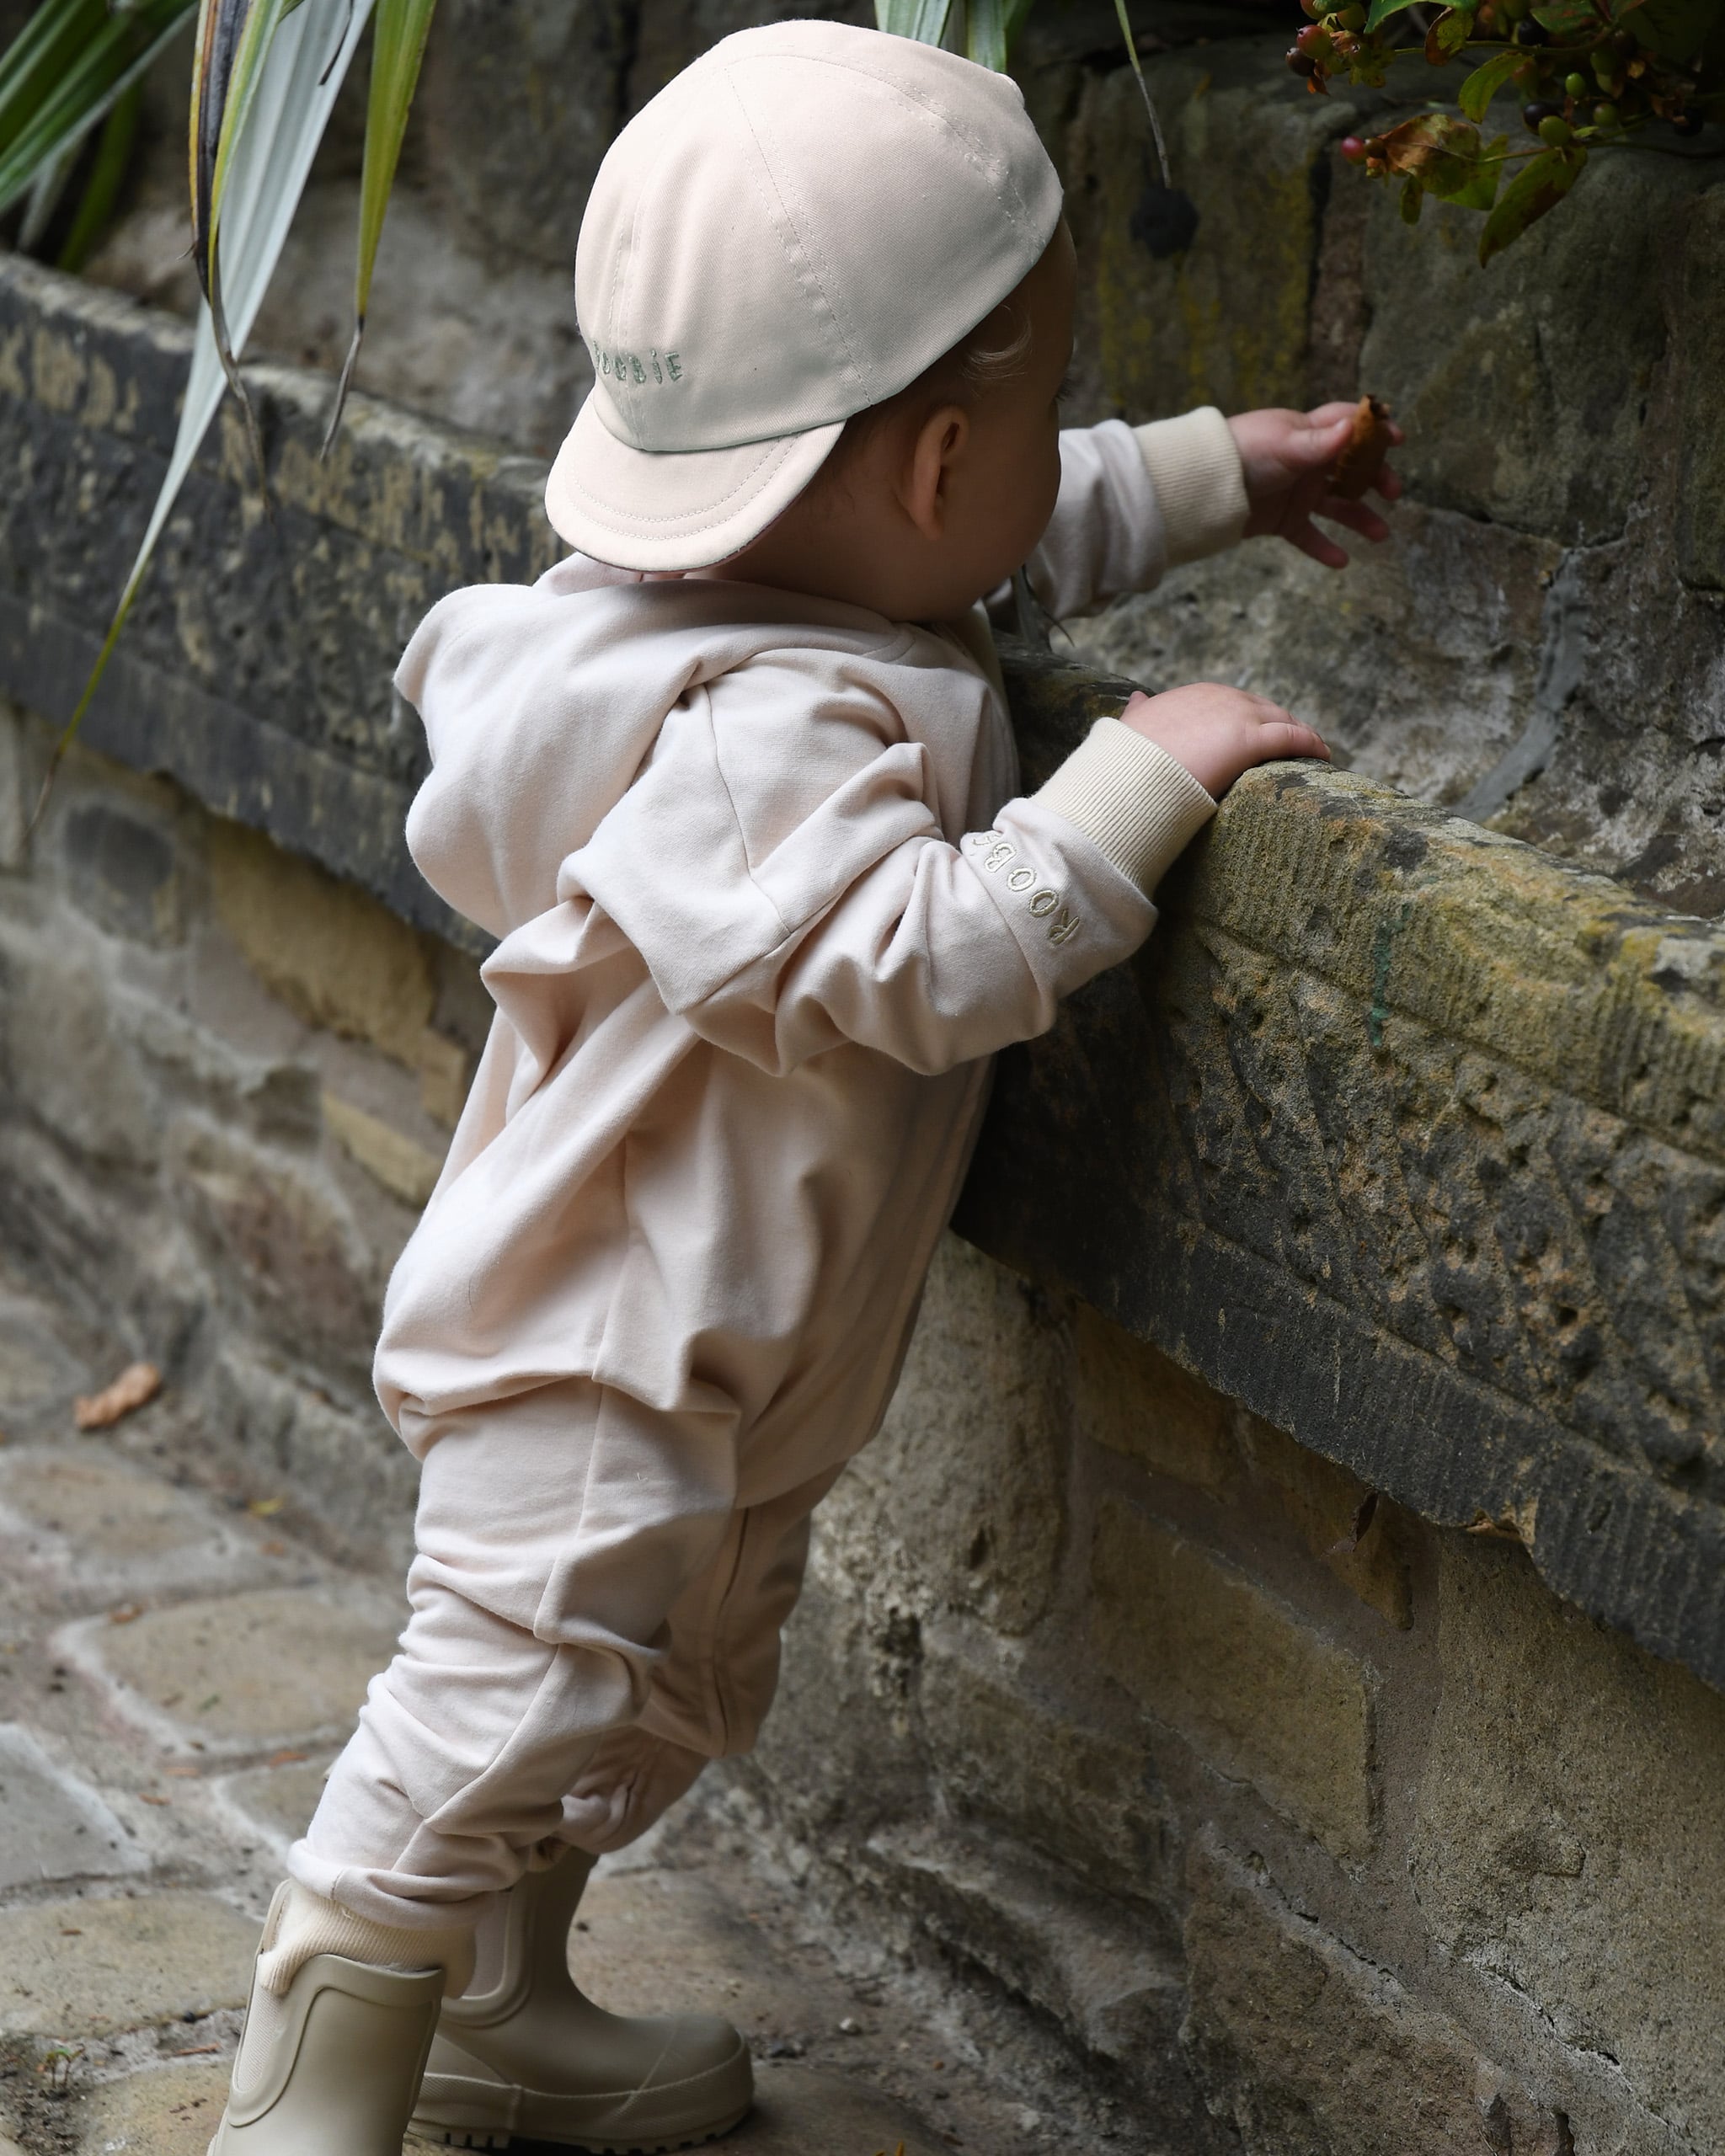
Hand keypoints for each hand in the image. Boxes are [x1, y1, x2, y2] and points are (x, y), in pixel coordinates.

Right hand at [1119, 683, 1328, 799]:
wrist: (1128, 775)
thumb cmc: (1126, 760)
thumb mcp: (1131, 726)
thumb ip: (1139, 712)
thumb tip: (1137, 698)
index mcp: (1194, 695)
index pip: (1236, 703)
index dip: (1252, 719)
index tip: (1262, 734)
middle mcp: (1220, 698)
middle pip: (1265, 708)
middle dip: (1282, 725)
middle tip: (1296, 746)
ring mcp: (1238, 716)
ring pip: (1283, 720)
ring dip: (1302, 735)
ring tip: (1314, 752)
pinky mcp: (1251, 739)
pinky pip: (1293, 738)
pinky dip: (1311, 745)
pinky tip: (1324, 756)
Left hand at [1227, 403, 1403, 569]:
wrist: (1203, 486)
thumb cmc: (1243, 454)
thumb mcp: (1284, 446)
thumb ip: (1319, 442)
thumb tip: (1353, 428)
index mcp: (1307, 433)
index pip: (1348, 425)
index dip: (1373, 430)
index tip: (1397, 440)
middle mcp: (1305, 462)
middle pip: (1350, 468)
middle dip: (1374, 478)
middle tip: (1393, 492)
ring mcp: (1295, 492)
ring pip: (1335, 505)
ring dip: (1359, 517)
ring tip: (1381, 535)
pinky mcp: (1282, 520)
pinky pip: (1308, 535)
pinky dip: (1323, 548)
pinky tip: (1342, 561)